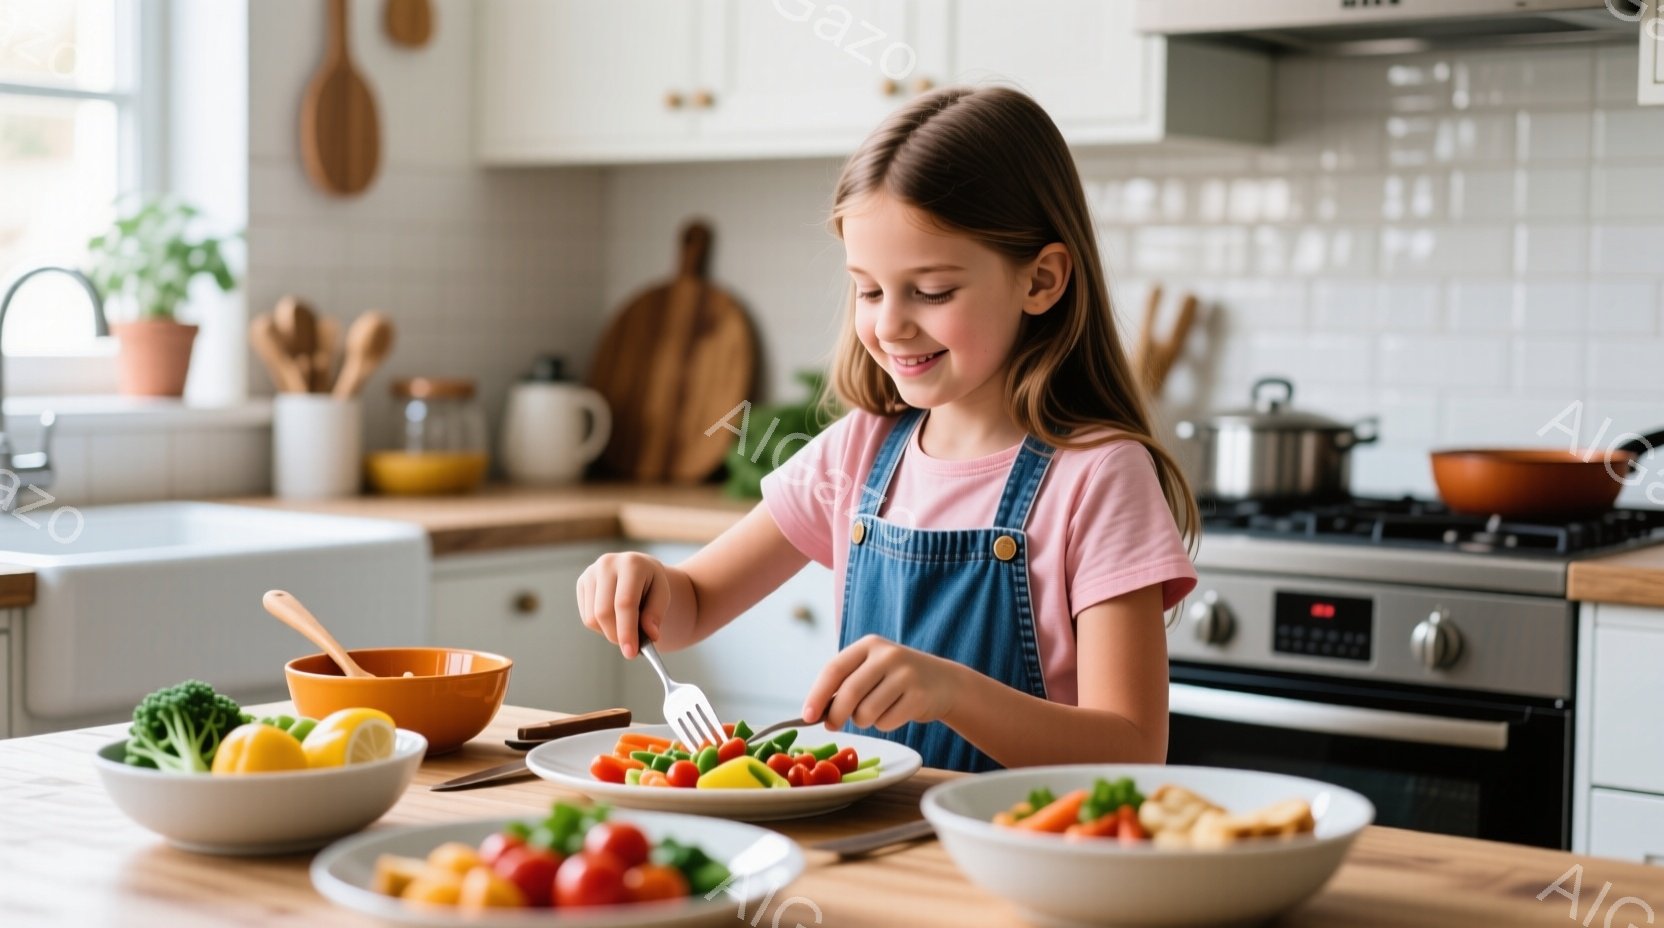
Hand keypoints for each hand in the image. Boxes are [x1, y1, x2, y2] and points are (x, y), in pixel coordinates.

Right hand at [575, 552, 669, 658]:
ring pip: (592, 618)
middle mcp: (607, 564)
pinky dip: (601, 626)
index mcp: (631, 564)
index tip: (630, 652)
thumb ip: (656, 614)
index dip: (627, 630)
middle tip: (630, 648)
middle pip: (604, 612)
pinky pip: (586, 617)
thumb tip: (650, 635)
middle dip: (616, 636)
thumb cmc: (651, 584)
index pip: (625, 603)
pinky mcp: (582, 582)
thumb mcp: (663, 594)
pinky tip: (614, 618)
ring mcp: (591, 572)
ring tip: (626, 627)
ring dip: (609, 632)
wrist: (637, 569)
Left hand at [801, 635, 962, 731]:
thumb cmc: (896, 679)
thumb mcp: (872, 669)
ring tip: (876, 711)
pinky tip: (896, 712)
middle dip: (835, 715)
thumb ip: (845, 683)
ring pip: (866, 712)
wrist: (944, 683)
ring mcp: (906, 675)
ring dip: (864, 721)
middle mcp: (888, 655)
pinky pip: (886, 722)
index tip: (806, 716)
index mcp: (869, 645)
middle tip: (832, 726)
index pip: (834, 668)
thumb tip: (815, 712)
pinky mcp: (919, 696)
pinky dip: (884, 724)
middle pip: (849, 693)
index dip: (817, 694)